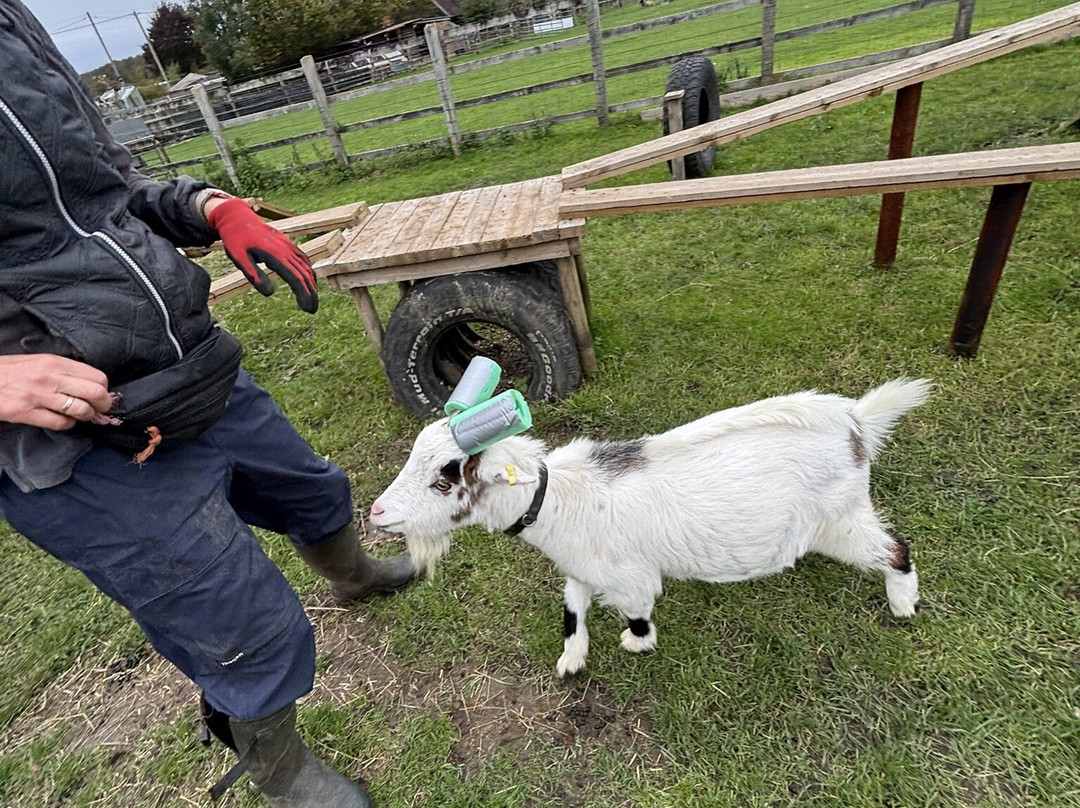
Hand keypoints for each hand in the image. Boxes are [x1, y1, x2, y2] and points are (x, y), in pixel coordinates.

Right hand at [0, 355, 114, 430]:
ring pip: (81, 410)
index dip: (104, 389)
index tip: (100, 395)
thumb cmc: (11, 370)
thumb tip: (90, 384)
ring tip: (82, 416)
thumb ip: (64, 370)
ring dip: (86, 416)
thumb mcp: (39, 361)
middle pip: (95, 393)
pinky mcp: (26, 412)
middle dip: (103, 405)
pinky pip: (60, 423)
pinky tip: (63, 420)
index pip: (97, 377)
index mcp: (55, 362)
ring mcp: (38, 396)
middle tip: (99, 409)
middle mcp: (50, 377)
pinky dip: (67, 424)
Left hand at [206, 198, 318, 312]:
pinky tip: (309, 279)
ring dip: (311, 283)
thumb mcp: (239, 258)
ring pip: (306, 266)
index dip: (304, 294)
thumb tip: (270, 294)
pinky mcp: (287, 243)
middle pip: (304, 274)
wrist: (236, 216)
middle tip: (312, 310)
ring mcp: (288, 245)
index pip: (296, 278)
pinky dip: (309, 270)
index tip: (307, 308)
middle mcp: (286, 250)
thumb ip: (254, 275)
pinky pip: (303, 258)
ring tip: (313, 298)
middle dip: (311, 293)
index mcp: (275, 255)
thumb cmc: (235, 239)